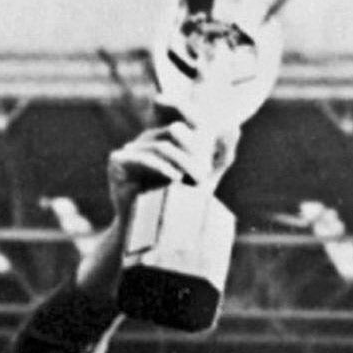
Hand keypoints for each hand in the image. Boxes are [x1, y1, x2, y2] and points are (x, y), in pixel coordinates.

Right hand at [77, 114, 241, 297]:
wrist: (149, 235)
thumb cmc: (179, 207)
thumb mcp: (205, 179)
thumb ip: (221, 155)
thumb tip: (235, 128)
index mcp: (165, 137)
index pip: (181, 117)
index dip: (197, 123)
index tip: (212, 144)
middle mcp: (146, 139)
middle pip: (174, 132)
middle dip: (193, 152)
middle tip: (206, 174)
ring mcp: (130, 148)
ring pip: (162, 146)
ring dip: (182, 161)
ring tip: (196, 179)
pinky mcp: (117, 161)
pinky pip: (143, 158)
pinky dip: (161, 166)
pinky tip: (175, 178)